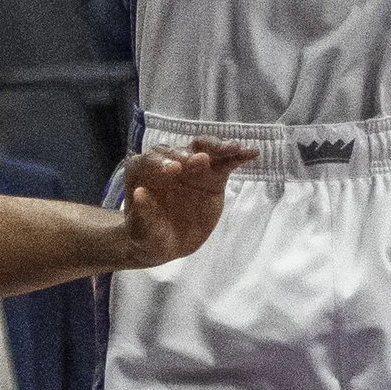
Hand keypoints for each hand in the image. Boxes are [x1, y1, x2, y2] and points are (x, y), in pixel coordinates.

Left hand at [117, 143, 256, 268]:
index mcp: (143, 171)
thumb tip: (140, 194)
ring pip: (203, 149)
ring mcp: (191, 166)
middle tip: (200, 161)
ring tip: (233, 149)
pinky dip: (237, 156)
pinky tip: (251, 153)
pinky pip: (225, 162)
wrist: (168, 242)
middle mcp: (167, 162)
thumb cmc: (149, 235)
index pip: (151, 160)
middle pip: (179, 151)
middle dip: (189, 154)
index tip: (174, 171)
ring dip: (217, 147)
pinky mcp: (212, 175)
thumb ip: (143, 214)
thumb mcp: (144, 231)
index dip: (161, 163)